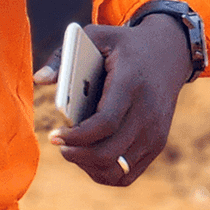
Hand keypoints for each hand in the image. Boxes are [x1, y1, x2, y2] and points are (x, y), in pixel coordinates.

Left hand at [35, 16, 192, 184]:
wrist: (170, 53)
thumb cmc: (124, 46)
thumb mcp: (96, 36)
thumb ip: (64, 56)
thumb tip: (39, 79)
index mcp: (131, 84)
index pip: (105, 123)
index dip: (76, 136)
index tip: (53, 135)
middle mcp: (148, 113)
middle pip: (109, 152)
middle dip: (76, 154)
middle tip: (58, 142)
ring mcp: (156, 132)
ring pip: (117, 169)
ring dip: (88, 165)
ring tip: (72, 149)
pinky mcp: (157, 144)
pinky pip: (127, 173)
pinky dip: (103, 171)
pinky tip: (88, 155)